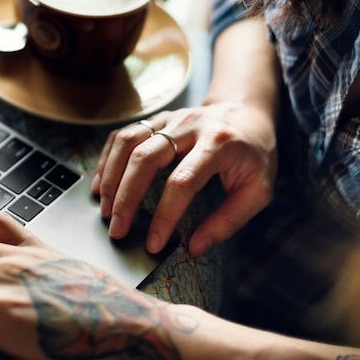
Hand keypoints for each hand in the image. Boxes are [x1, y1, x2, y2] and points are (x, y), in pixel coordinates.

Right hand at [91, 101, 277, 256]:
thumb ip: (229, 220)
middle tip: (116, 228)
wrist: (245, 111)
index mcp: (219, 143)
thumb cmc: (254, 154)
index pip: (182, 181)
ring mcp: (169, 118)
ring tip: (105, 208)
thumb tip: (194, 248)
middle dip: (126, 196)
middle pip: (146, 157)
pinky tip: (101, 183)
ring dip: (111, 176)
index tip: (152, 243)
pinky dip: (107, 158)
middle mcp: (189, 126)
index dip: (164, 215)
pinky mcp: (156, 119)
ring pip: (129, 141)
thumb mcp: (258, 190)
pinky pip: (123, 134)